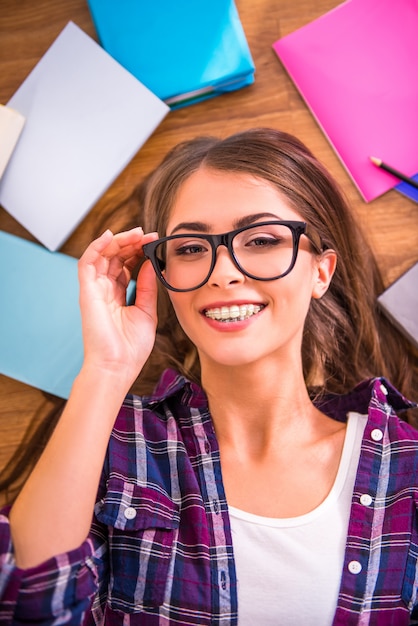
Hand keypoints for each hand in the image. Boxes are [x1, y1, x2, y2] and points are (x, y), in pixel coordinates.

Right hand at [77, 227, 158, 381]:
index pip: (126, 265)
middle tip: (147, 234)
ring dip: (117, 241)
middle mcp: (104, 290)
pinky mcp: (86, 291)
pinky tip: (110, 236)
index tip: (154, 242)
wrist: (117, 366)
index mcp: (118, 296)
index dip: (138, 251)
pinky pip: (86, 262)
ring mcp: (94, 290)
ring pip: (101, 255)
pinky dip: (96, 246)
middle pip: (114, 257)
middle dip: (130, 242)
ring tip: (136, 233)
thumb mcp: (147, 311)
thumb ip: (148, 286)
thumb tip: (151, 264)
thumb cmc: (130, 347)